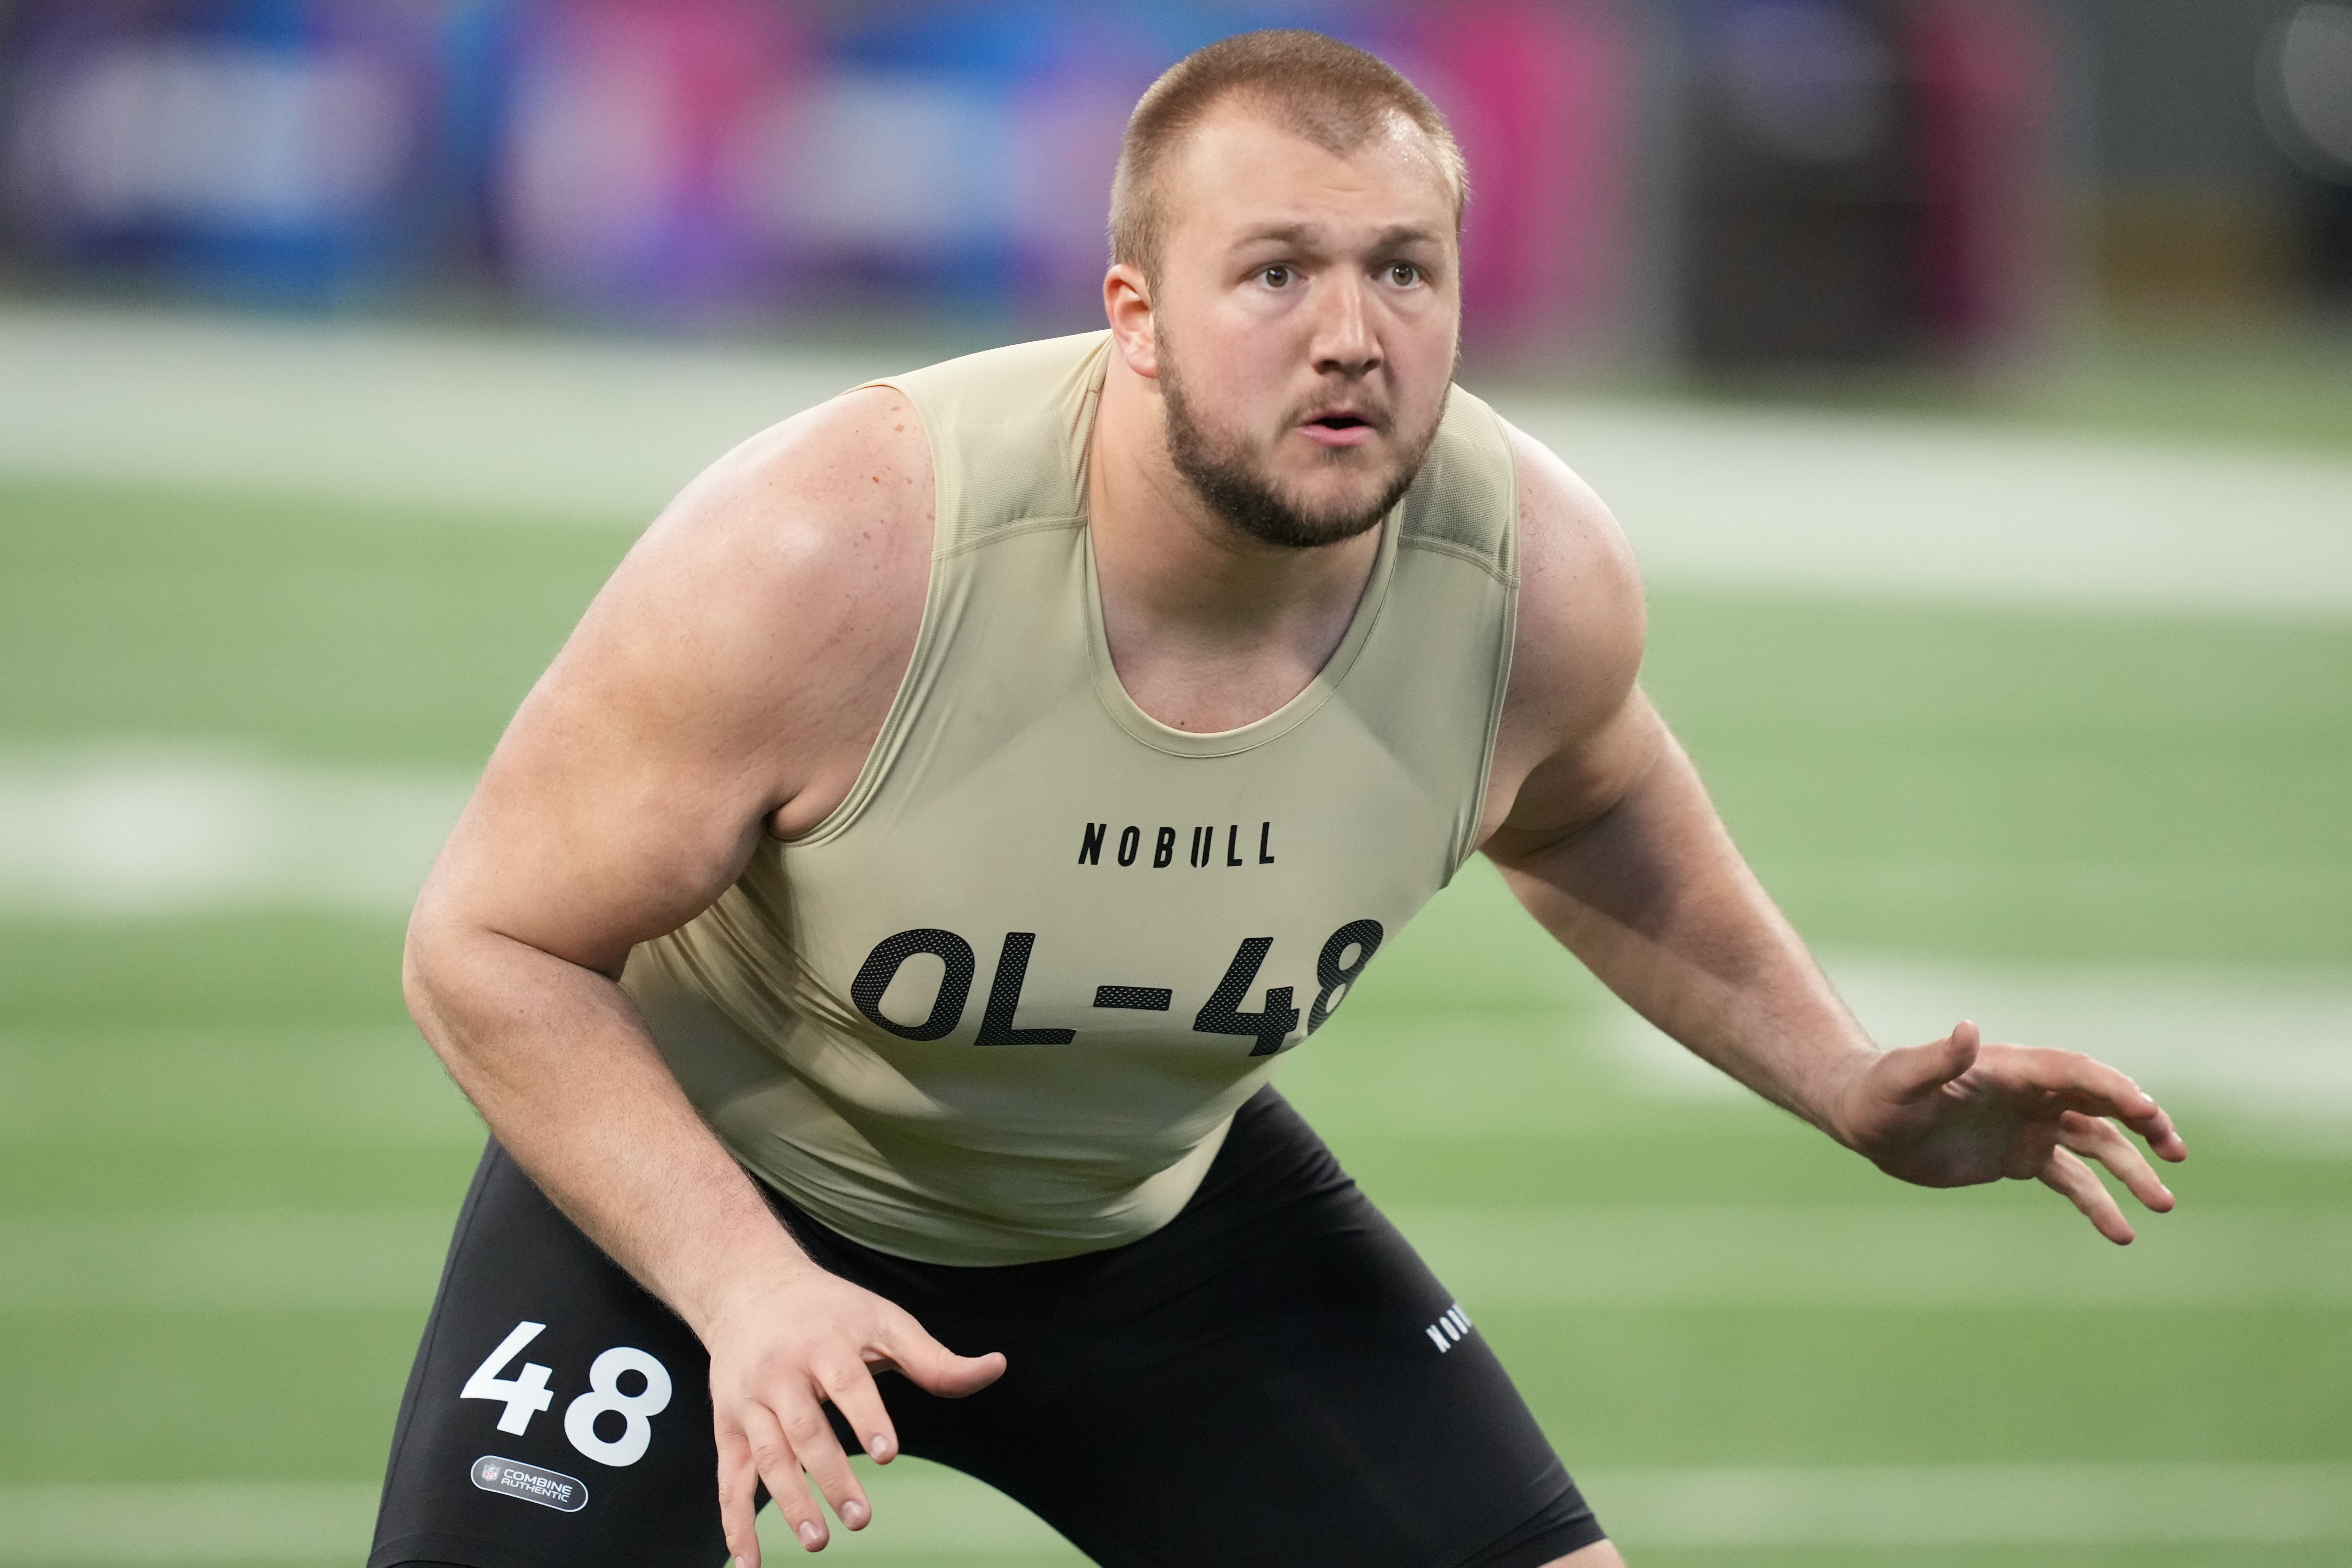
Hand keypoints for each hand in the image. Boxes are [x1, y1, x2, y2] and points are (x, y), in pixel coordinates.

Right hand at [703, 1263, 1005, 1561]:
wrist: (750, 1288)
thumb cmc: (830, 1310)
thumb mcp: (884, 1320)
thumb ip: (935, 1359)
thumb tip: (996, 1367)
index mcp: (824, 1343)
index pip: (848, 1383)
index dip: (867, 1417)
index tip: (886, 1454)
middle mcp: (781, 1372)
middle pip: (805, 1430)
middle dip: (832, 1478)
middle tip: (861, 1519)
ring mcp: (749, 1402)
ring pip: (767, 1458)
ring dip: (790, 1503)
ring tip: (818, 1540)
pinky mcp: (726, 1425)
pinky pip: (728, 1478)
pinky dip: (735, 1521)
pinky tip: (747, 1559)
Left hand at [1828, 1021, 2187, 1243]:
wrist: (1866, 1120)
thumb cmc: (1879, 1092)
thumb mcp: (1903, 1078)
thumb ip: (1937, 1058)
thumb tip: (1967, 1030)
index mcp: (2012, 1068)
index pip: (2076, 1073)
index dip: (2113, 1089)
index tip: (2147, 1112)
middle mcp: (2031, 1094)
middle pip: (2102, 1103)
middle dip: (2143, 1125)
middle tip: (2175, 1151)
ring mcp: (2031, 1126)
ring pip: (2097, 1145)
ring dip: (2132, 1170)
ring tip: (2162, 1203)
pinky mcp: (2022, 1158)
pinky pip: (2072, 1181)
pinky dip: (2099, 1204)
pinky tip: (2122, 1231)